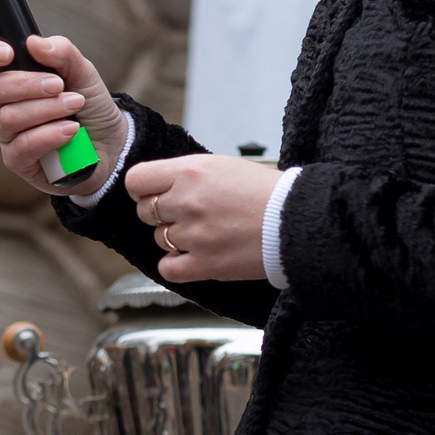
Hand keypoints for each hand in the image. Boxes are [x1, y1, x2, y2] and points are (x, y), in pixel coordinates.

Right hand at [0, 33, 127, 197]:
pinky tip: (71, 130)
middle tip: (59, 85)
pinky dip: (51, 134)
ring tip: (75, 104)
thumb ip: (62, 53)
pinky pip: (24, 145)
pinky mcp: (17, 160)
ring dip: (47, 108)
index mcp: (10, 75)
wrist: (111, 143)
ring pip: (9, 117)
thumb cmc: (89, 105)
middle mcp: (1, 104)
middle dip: (26, 84)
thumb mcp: (84, 72)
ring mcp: (7, 133)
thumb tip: (33, 42)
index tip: (7, 54)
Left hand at [126, 153, 278, 284]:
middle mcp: (186, 202)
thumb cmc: (266, 191)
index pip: (136, 181)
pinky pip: (168, 268)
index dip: (143, 189)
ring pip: (158, 238)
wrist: (298, 220)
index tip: (153, 193)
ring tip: (205, 232)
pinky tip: (193, 257)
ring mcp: (194, 234)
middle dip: (161, 213)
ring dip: (175, 238)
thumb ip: (185, 174)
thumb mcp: (221, 166)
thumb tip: (160, 184)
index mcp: (188, 172)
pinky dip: (176, 265)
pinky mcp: (205, 263)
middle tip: (188, 213)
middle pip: (145, 211)